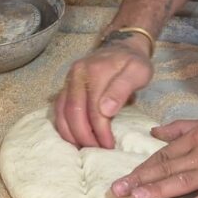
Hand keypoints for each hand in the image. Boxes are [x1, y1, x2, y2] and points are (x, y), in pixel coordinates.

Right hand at [53, 31, 153, 148]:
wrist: (122, 46)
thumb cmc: (133, 62)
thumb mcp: (138, 72)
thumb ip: (122, 89)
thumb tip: (105, 111)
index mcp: (95, 71)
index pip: (94, 108)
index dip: (100, 131)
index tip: (109, 146)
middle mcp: (77, 75)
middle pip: (74, 112)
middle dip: (84, 136)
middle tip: (96, 151)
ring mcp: (69, 80)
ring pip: (61, 112)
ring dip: (70, 134)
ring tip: (85, 148)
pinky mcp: (66, 86)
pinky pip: (58, 109)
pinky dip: (63, 126)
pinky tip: (74, 138)